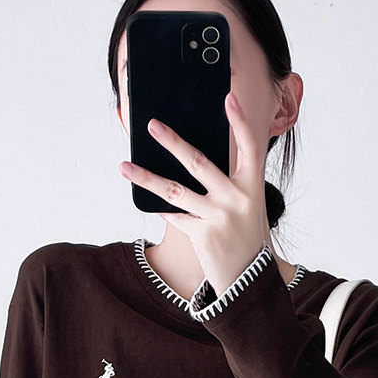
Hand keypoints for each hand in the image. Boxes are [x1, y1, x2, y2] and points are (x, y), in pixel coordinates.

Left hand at [118, 90, 269, 299]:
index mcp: (252, 186)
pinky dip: (160, 207)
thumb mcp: (243, 205)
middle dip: (173, 141)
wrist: (248, 279)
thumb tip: (186, 155)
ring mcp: (219, 217)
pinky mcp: (203, 235)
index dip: (240, 121)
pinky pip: (174, 215)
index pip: (249, 146)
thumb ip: (225, 181)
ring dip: (146, 177)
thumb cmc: (242, 234)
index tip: (227, 97)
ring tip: (125, 166)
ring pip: (175, 190)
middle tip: (151, 125)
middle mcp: (237, 199)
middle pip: (199, 162)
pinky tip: (144, 198)